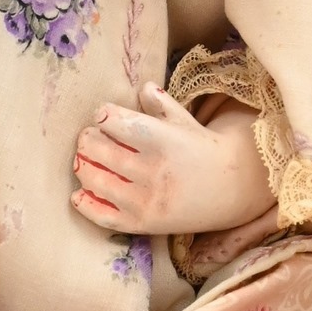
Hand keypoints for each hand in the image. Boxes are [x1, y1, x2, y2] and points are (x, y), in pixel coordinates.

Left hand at [71, 85, 275, 234]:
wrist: (232, 188)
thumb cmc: (202, 148)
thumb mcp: (184, 120)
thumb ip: (160, 103)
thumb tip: (141, 87)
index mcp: (161, 139)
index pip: (114, 121)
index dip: (103, 115)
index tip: (103, 115)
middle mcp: (152, 169)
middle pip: (100, 150)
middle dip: (87, 140)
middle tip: (87, 137)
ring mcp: (146, 199)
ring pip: (96, 181)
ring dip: (83, 167)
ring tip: (83, 160)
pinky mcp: (143, 223)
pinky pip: (104, 216)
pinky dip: (86, 205)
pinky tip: (80, 194)